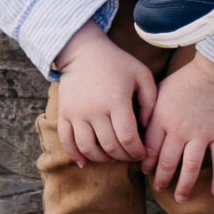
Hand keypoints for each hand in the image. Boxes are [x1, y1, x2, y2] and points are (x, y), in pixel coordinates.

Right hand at [53, 20, 156, 165]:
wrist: (84, 50)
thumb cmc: (117, 63)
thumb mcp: (141, 75)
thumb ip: (150, 102)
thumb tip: (146, 129)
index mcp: (116, 100)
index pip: (127, 138)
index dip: (137, 151)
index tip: (143, 152)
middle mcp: (95, 109)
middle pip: (109, 147)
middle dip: (123, 157)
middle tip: (130, 156)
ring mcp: (76, 113)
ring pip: (88, 148)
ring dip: (102, 159)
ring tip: (112, 157)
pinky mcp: (64, 113)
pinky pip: (66, 141)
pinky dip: (74, 155)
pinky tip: (84, 163)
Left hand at [144, 54, 213, 200]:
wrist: (213, 71)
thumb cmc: (183, 81)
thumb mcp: (158, 92)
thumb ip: (147, 112)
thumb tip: (135, 131)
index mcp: (162, 119)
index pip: (149, 150)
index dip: (145, 164)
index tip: (144, 171)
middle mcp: (180, 129)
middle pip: (168, 163)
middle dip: (161, 179)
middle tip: (158, 188)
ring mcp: (201, 134)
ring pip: (191, 167)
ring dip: (185, 185)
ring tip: (180, 197)